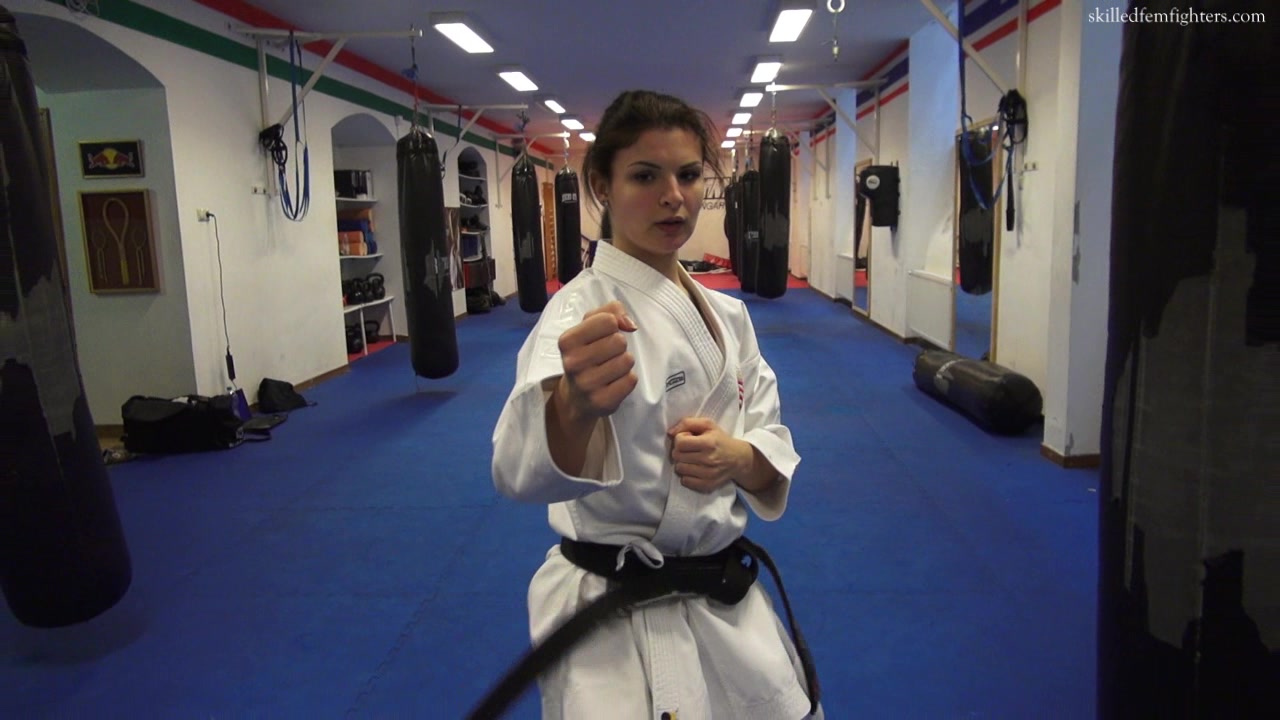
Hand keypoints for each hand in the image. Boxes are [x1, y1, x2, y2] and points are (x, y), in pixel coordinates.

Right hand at [555, 301, 638, 421]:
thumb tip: (630, 324)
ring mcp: (586, 384)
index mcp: (567, 341)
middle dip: (619, 346)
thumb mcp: (590, 326)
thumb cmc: (586, 353)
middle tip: (606, 356)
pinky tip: (614, 383)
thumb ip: (611, 311)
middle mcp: (573, 362)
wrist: (576, 397)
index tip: (603, 336)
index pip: (608, 320)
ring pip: (627, 360)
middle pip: (619, 341)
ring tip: (610, 369)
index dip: (612, 326)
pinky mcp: (601, 401)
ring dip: (624, 363)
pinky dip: (627, 380)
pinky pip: (630, 380)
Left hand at [667, 417, 751, 493]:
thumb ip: (687, 423)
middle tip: (689, 450)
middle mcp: (708, 459)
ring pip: (680, 469)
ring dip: (683, 463)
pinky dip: (687, 476)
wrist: (738, 459)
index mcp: (708, 443)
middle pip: (677, 456)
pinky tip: (694, 469)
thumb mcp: (707, 424)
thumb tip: (670, 433)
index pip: (680, 442)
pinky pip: (686, 481)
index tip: (688, 439)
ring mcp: (708, 474)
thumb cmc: (720, 439)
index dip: (680, 439)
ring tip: (692, 459)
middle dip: (680, 451)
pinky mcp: (708, 485)